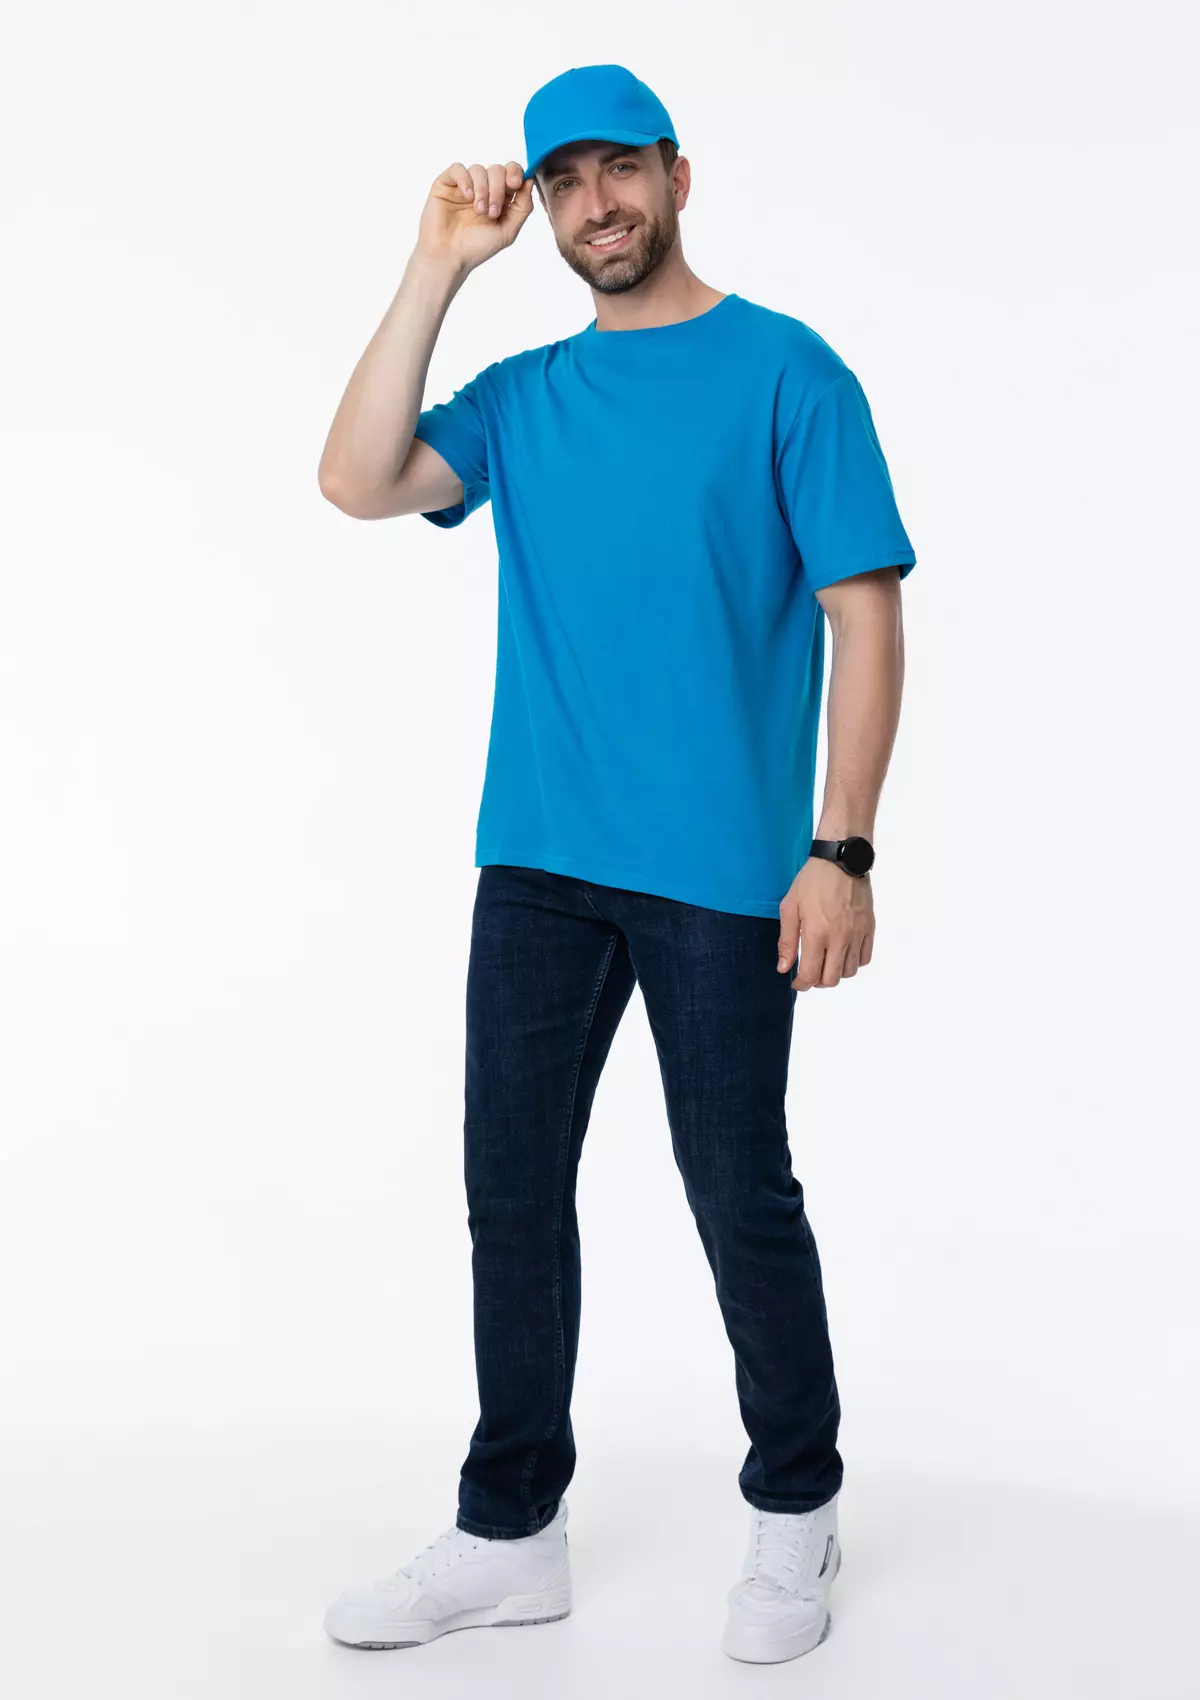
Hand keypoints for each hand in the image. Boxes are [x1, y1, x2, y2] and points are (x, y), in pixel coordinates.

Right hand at [416, 159, 536, 273]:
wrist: (450, 257)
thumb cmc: (477, 248)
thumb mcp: (508, 231)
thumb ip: (523, 207)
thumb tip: (530, 181)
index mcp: (500, 198)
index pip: (511, 173)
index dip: (515, 173)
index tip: (515, 184)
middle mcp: (483, 189)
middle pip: (497, 170)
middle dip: (498, 189)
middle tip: (492, 212)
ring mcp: (465, 186)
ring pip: (479, 169)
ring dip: (482, 189)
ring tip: (478, 210)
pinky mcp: (446, 184)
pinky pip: (458, 169)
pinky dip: (465, 180)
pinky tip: (466, 196)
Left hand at [777, 857, 874, 990]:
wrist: (841, 861)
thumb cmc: (811, 881)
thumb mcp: (789, 907)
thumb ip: (786, 941)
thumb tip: (784, 968)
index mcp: (816, 934)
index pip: (811, 975)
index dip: (802, 984)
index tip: (797, 982)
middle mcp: (839, 939)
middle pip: (831, 980)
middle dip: (818, 982)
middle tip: (811, 972)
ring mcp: (857, 935)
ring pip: (849, 972)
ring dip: (836, 973)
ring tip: (826, 961)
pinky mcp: (869, 928)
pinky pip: (865, 958)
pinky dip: (854, 962)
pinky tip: (843, 952)